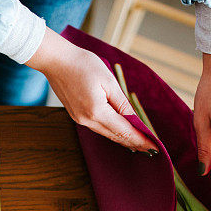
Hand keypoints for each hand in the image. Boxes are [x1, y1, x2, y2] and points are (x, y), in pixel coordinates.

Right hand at [26, 29, 156, 152]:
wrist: (56, 60)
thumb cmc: (82, 64)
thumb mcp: (108, 81)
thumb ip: (121, 103)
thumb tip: (133, 119)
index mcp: (97, 111)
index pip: (124, 130)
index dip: (140, 140)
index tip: (154, 148)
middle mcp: (87, 120)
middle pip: (115, 136)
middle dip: (134, 143)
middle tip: (150, 150)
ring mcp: (79, 120)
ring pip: (106, 133)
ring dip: (122, 139)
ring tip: (138, 144)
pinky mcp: (76, 116)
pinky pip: (97, 128)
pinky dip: (111, 132)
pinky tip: (119, 132)